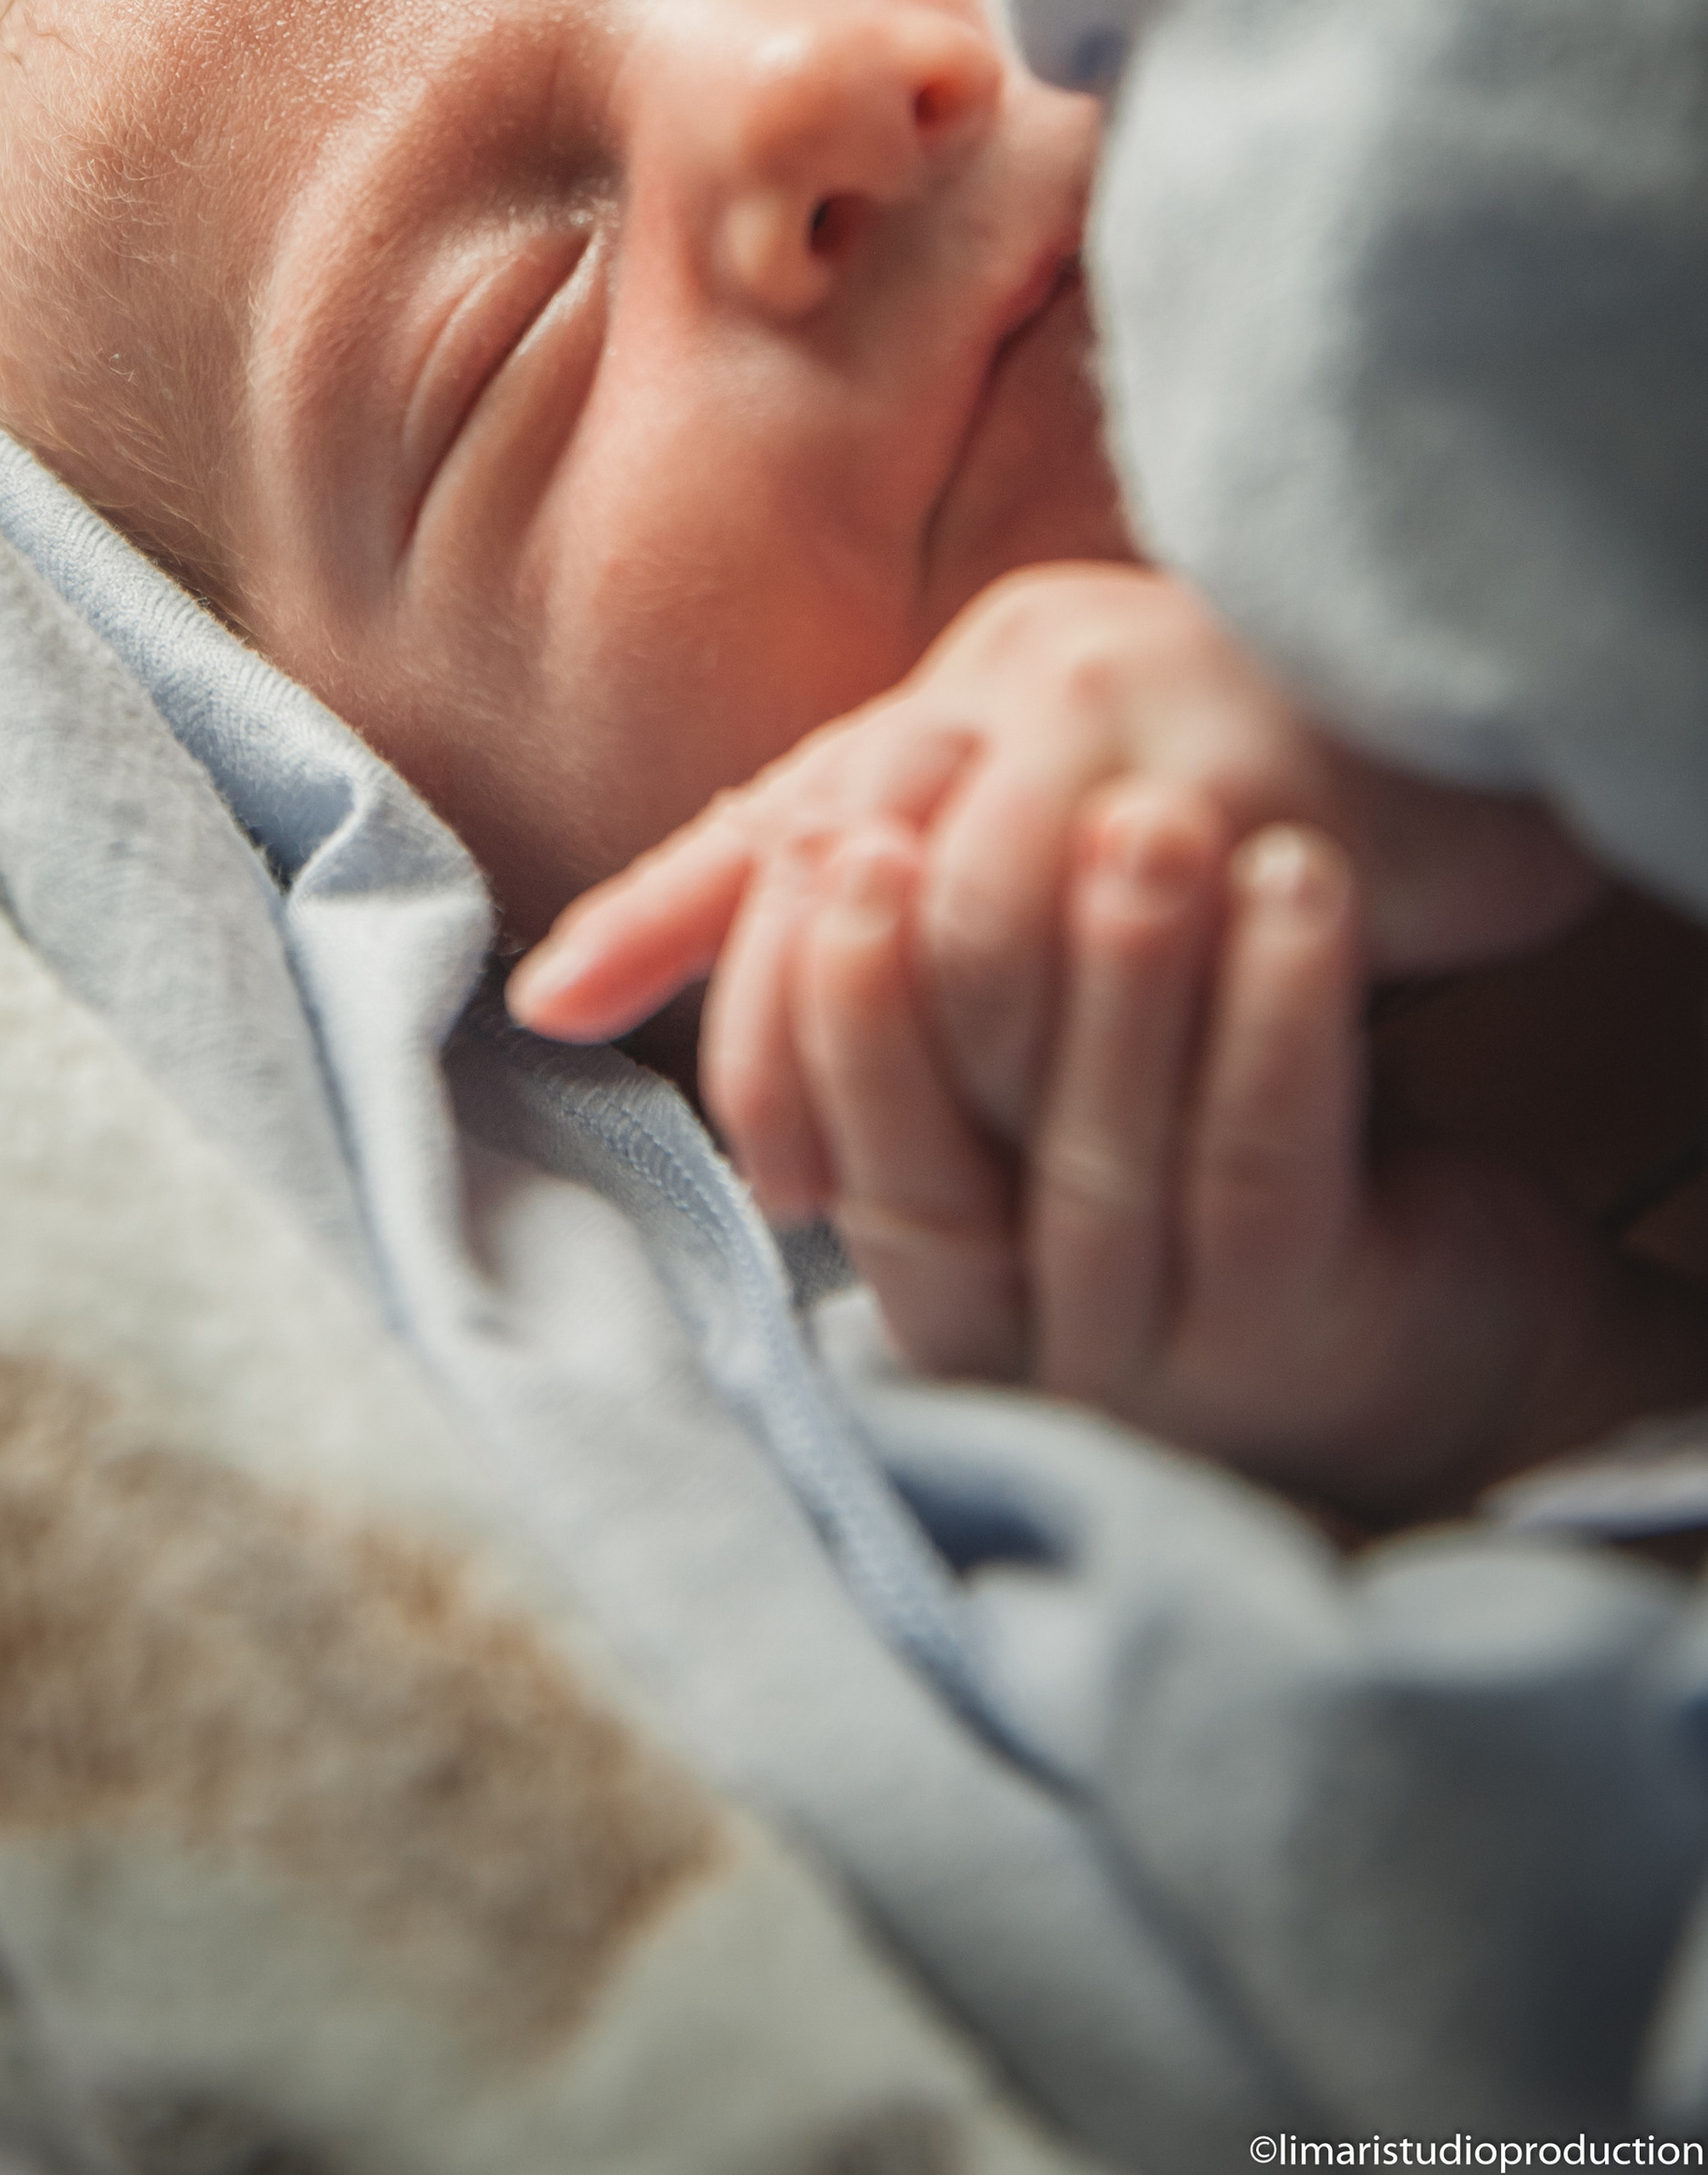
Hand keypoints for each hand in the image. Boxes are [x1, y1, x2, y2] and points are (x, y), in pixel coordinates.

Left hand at [508, 565, 1595, 1143]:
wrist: (1437, 690)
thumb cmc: (1196, 772)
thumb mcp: (992, 810)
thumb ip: (792, 886)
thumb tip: (539, 997)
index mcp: (948, 686)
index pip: (773, 844)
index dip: (737, 1009)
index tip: (757, 1173)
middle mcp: (1014, 676)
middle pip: (850, 873)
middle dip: (824, 1051)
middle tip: (832, 1201)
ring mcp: (1134, 717)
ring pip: (983, 929)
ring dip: (965, 1070)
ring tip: (982, 1184)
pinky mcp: (1261, 779)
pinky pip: (1137, 941)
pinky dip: (1103, 1047)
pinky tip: (1113, 1135)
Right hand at [746, 792, 1704, 1521]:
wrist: (1462, 1305)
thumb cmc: (1205, 1141)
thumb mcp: (1043, 1066)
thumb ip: (918, 982)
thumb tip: (711, 877)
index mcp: (923, 1263)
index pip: (812, 1139)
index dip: (810, 998)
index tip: (833, 838)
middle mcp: (1017, 1336)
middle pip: (926, 1178)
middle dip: (913, 994)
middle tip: (922, 830)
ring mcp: (1162, 1358)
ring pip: (1097, 1166)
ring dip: (1115, 981)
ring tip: (1148, 817)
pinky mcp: (1310, 1333)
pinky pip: (1262, 1167)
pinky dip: (1272, 1019)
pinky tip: (1297, 875)